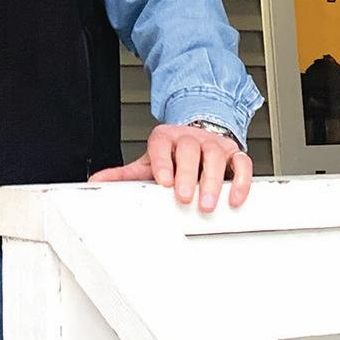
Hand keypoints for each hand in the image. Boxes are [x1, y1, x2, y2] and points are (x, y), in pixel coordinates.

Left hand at [88, 123, 252, 211]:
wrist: (197, 137)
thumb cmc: (172, 156)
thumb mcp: (148, 163)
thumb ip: (125, 174)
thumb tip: (97, 182)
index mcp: (166, 138)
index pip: (163, 144)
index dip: (163, 161)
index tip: (164, 180)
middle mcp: (191, 138)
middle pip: (190, 149)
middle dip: (188, 174)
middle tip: (184, 196)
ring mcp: (213, 145)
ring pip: (216, 156)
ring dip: (213, 180)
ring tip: (207, 202)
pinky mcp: (234, 154)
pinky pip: (242, 163)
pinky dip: (241, 181)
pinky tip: (235, 198)